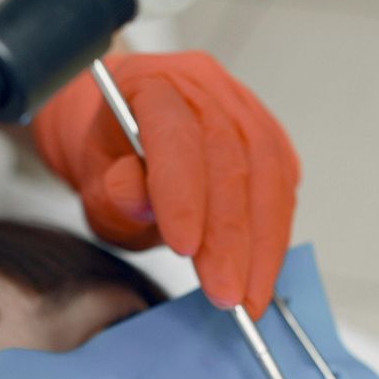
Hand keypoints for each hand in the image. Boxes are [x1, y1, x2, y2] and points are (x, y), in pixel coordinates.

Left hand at [32, 51, 299, 317]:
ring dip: (261, 244)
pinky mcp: (268, 138)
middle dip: (230, 237)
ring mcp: (241, 108)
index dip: (183, 192)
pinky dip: (274, 234)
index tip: (186, 247)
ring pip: (266, 174)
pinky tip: (263, 270)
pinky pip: (282, 184)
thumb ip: (116, 192)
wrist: (125, 138)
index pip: (174, 134)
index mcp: (150, 84)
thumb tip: (138, 197)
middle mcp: (202, 87)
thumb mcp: (96, 183)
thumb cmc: (111, 160)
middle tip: (226, 292)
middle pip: (230, 160)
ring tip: (248, 295)